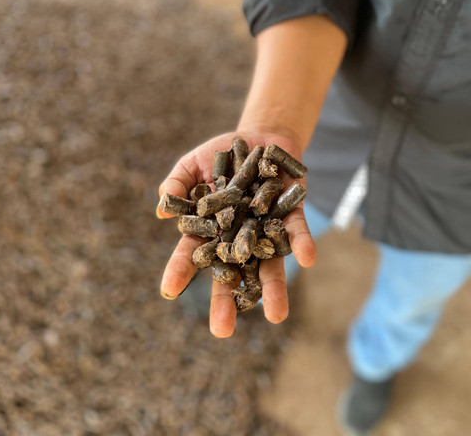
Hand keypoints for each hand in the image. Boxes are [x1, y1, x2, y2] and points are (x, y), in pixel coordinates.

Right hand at [157, 130, 316, 336]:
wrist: (262, 136)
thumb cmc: (222, 154)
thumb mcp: (193, 164)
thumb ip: (176, 184)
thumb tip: (162, 210)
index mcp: (212, 229)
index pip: (193, 253)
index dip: (180, 270)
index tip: (168, 291)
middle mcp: (239, 237)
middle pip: (232, 273)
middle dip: (227, 302)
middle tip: (221, 332)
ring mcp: (266, 229)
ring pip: (268, 264)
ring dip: (273, 288)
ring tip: (276, 316)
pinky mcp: (291, 215)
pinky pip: (296, 232)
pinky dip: (301, 244)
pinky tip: (307, 260)